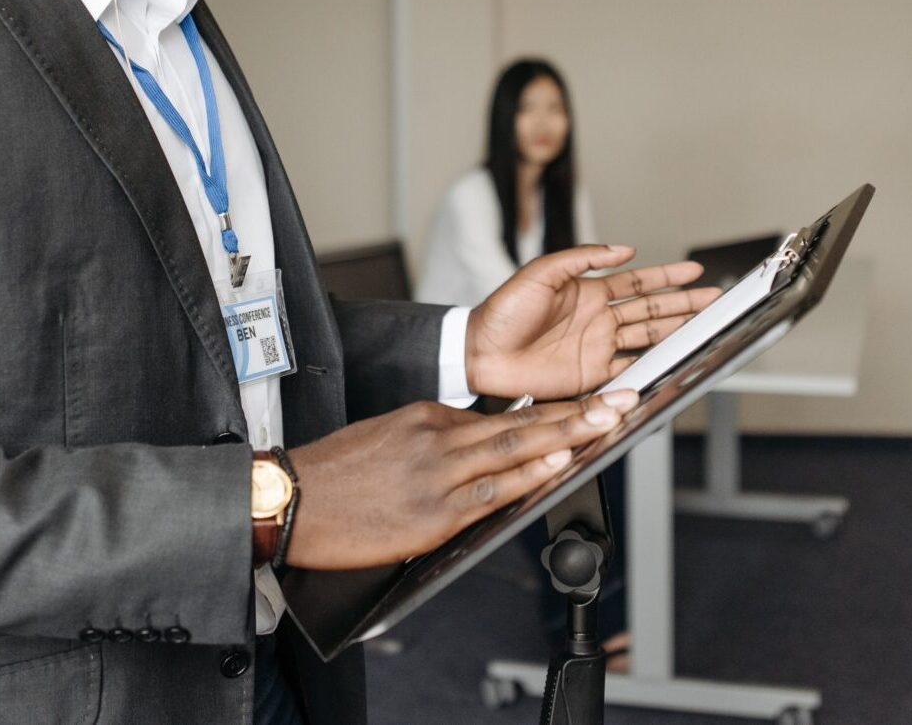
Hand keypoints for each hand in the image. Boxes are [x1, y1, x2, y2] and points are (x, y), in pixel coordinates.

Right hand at [284, 391, 636, 569]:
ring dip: (567, 436)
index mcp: (429, 415)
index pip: (506, 412)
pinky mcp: (433, 512)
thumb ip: (435, 440)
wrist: (290, 499)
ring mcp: (439, 473)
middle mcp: (439, 436)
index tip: (592, 403)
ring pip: (515, 448)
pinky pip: (491, 492)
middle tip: (621, 399)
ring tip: (608, 424)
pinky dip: (528, 477)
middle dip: (579, 412)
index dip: (555, 410)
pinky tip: (556, 467)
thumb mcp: (387, 437)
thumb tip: (477, 451)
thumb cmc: (334, 474)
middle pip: (523, 422)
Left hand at [465, 246, 719, 400]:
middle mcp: (598, 319)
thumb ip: (581, 258)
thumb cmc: (502, 310)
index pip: (638, 281)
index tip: (694, 271)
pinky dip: (651, 367)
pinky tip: (673, 362)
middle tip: (714, 300)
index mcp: (588, 291)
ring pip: (647, 337)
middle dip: (684, 304)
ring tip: (705, 325)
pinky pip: (627, 370)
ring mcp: (597, 347)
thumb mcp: (540, 272)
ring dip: (676, 331)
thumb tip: (624, 250)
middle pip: (652, 309)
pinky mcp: (589, 375)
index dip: (667, 277)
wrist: (480, 352)